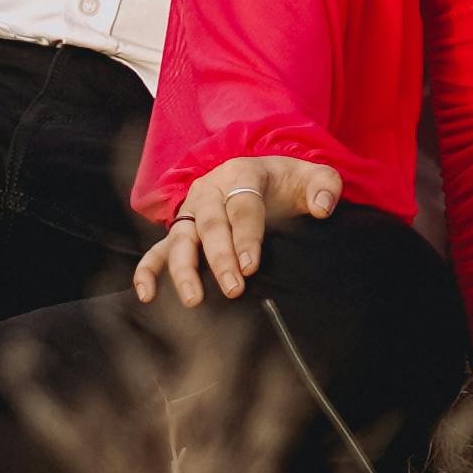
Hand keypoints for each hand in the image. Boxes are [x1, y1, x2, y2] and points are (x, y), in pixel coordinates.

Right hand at [132, 154, 340, 304]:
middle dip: (220, 258)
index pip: (243, 205)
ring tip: (194, 299)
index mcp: (242, 174)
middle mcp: (210, 191)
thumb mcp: (311, 175)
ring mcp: (191, 213)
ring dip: (184, 269)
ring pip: (180, 238)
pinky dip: (148, 271)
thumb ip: (325, 186)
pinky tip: (148, 295)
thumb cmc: (287, 183)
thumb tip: (323, 207)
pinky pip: (157, 251)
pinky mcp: (180, 233)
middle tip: (233, 288)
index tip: (252, 265)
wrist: (262, 177)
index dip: (247, 235)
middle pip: (210, 224)